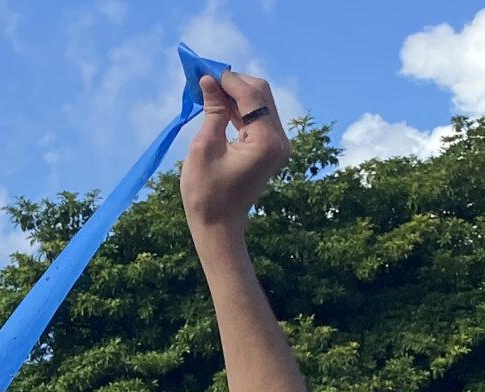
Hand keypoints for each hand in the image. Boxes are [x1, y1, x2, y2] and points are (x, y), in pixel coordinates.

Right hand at [180, 70, 290, 234]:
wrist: (218, 228)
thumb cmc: (206, 195)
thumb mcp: (204, 148)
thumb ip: (212, 111)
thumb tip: (209, 80)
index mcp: (266, 142)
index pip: (251, 95)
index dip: (227, 80)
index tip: (204, 71)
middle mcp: (279, 140)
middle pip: (260, 93)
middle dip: (234, 83)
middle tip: (206, 78)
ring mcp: (278, 145)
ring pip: (260, 102)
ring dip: (235, 93)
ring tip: (208, 90)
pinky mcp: (271, 148)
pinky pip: (257, 117)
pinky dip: (239, 108)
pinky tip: (219, 104)